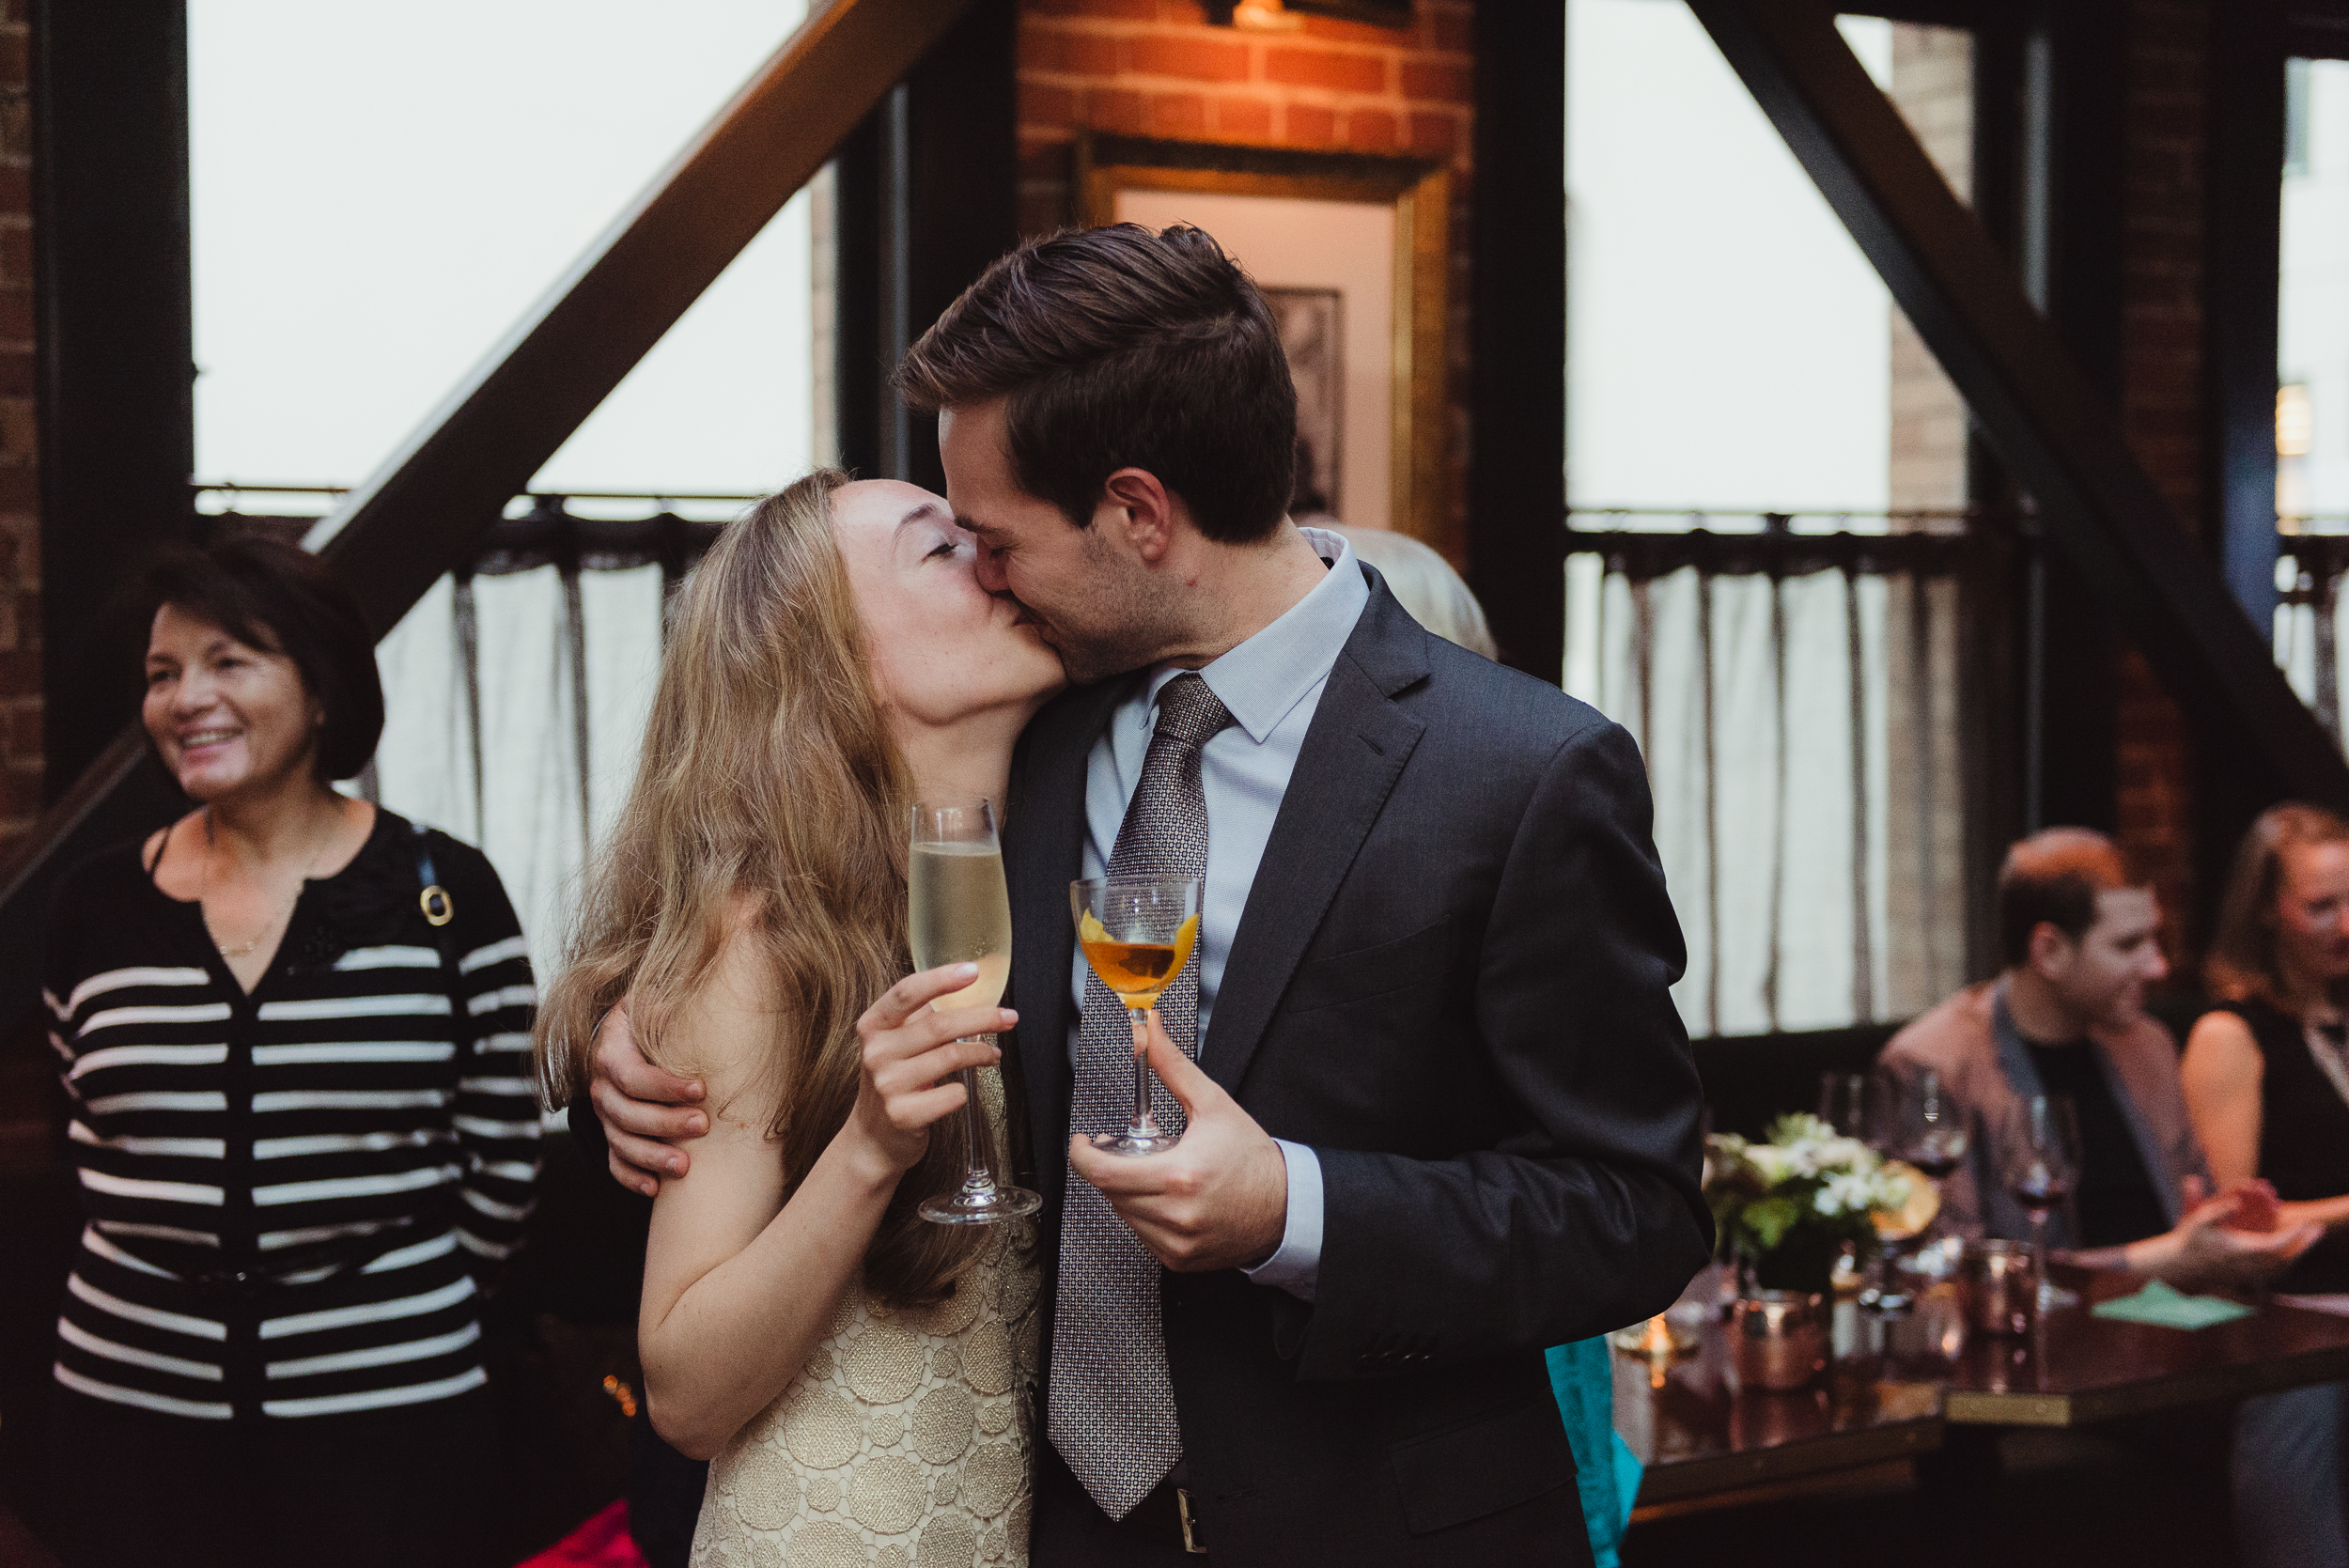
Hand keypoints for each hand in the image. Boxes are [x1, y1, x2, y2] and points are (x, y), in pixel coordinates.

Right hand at [590, 998, 708, 1196]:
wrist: (621, 1034)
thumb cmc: (646, 1018)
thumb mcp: (649, 1004)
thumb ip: (660, 1009)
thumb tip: (672, 1010)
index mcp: (611, 1055)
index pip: (633, 1076)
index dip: (665, 1086)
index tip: (701, 1089)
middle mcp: (602, 1088)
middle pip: (627, 1114)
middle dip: (666, 1123)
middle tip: (703, 1126)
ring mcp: (604, 1115)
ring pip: (620, 1142)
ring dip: (651, 1157)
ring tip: (684, 1166)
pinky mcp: (610, 1134)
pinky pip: (614, 1161)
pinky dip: (631, 1177)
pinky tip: (655, 1188)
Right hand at [848, 965, 1015, 1179]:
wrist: (873, 1138)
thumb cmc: (893, 1082)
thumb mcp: (893, 1044)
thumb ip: (917, 1018)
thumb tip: (967, 989)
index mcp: (873, 1026)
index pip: (907, 992)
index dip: (941, 978)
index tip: (973, 970)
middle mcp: (876, 1053)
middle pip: (939, 1025)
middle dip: (982, 1018)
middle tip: (1008, 1017)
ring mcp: (887, 1085)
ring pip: (951, 1057)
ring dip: (981, 1054)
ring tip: (993, 1055)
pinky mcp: (903, 1115)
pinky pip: (952, 1095)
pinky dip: (965, 1090)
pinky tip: (963, 1090)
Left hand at [1067, 1010, 1288, 1272]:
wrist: (1286, 1205)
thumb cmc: (1252, 1157)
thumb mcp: (1212, 1104)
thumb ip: (1171, 1066)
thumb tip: (1148, 1030)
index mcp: (1180, 1176)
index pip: (1104, 1174)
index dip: (1082, 1156)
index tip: (1083, 1143)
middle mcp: (1176, 1214)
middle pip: (1110, 1191)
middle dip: (1113, 1166)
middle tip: (1129, 1150)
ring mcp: (1177, 1242)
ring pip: (1123, 1213)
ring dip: (1128, 1190)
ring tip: (1157, 1172)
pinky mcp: (1180, 1258)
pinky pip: (1141, 1234)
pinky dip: (1145, 1214)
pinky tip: (1169, 1198)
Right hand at [2138, 1185, 2318, 1291]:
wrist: (2180, 1266)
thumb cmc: (2188, 1240)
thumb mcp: (2199, 1220)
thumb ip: (2220, 1209)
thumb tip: (2237, 1202)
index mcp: (2241, 1250)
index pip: (2276, 1244)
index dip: (2292, 1235)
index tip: (2303, 1223)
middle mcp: (2248, 1265)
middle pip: (2285, 1259)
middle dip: (2303, 1244)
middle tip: (2317, 1231)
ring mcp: (2247, 1273)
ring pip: (2281, 1268)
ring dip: (2297, 1255)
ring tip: (2307, 1241)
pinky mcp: (2245, 1277)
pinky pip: (2272, 1274)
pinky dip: (2285, 1264)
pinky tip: (2287, 1257)